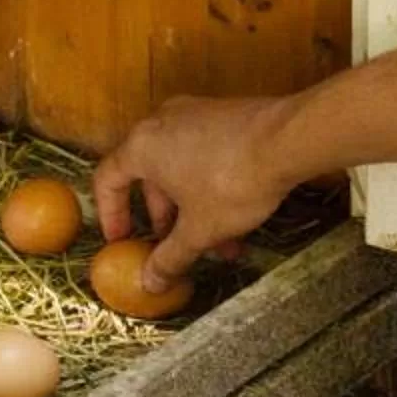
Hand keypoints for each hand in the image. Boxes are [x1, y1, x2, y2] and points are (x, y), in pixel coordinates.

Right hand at [91, 95, 299, 291]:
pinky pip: (206, 155)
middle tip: (178, 247)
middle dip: (167, 219)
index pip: (108, 179)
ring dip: (196, 210)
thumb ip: (170, 257)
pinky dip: (212, 187)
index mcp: (142, 145)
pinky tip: (238, 220)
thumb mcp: (199, 229)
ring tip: (221, 245)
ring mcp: (196, 114)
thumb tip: (149, 282)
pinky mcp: (225, 115)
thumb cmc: (232, 181)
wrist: (288, 140)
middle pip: (150, 176)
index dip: (111, 213)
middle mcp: (163, 122)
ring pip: (183, 169)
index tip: (122, 239)